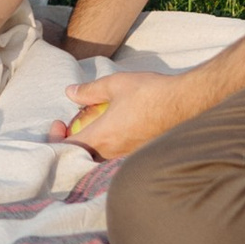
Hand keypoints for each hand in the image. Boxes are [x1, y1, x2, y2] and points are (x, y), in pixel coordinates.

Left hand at [57, 65, 209, 161]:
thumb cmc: (151, 92)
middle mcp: (113, 153)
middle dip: (72, 143)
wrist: (187, 103)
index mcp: (102, 136)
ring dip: (90, 145)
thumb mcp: (116, 84)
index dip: (56, 139)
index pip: (68, 149)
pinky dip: (108, 147)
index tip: (60, 122)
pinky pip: (116, 157)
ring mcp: (128, 157)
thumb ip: (89, 91)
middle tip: (73, 125)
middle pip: (81, 158)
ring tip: (93, 126)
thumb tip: (70, 92)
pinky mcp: (140, 155)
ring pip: (99, 159)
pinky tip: (114, 129)